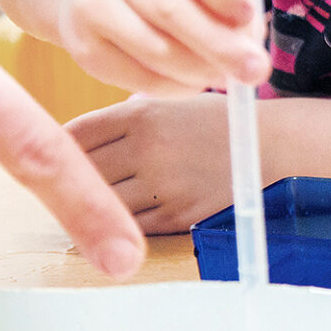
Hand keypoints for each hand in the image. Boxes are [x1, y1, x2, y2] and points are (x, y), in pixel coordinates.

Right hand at [55, 0, 268, 97]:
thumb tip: (249, 44)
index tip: (249, 15)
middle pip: (170, 9)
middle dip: (220, 46)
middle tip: (256, 71)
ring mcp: (91, 3)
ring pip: (155, 49)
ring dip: (200, 71)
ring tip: (228, 77)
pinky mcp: (82, 45)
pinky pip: (136, 76)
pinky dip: (174, 87)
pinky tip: (194, 82)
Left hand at [72, 91, 235, 233]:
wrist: (272, 146)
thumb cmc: (216, 123)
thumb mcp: (170, 103)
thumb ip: (124, 119)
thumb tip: (76, 142)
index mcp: (142, 114)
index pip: (76, 134)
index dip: (61, 148)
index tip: (58, 156)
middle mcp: (148, 148)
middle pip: (83, 172)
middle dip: (75, 179)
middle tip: (70, 185)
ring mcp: (163, 185)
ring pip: (103, 204)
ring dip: (98, 206)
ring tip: (97, 203)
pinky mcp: (177, 216)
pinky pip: (131, 226)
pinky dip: (124, 222)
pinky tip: (129, 215)